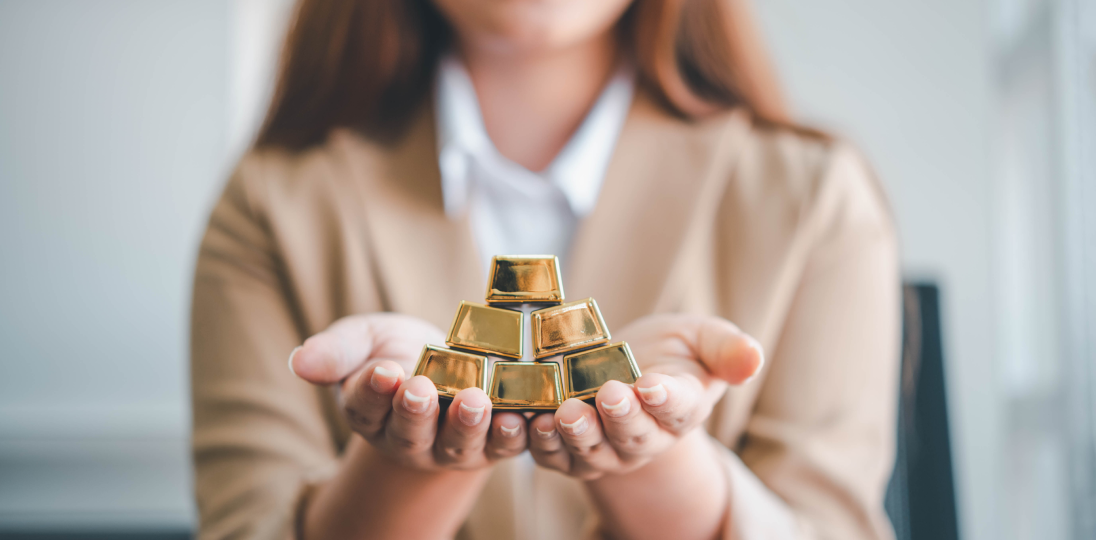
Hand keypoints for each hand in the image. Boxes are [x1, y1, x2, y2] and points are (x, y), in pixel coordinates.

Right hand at [289, 313, 527, 470]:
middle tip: (419, 387)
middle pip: (409, 433)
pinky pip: (504, 446)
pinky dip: (513, 434)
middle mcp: (409, 440)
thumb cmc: (396, 350)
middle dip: (415, 411)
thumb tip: (298, 360)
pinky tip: (521, 417)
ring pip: (457, 444)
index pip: (365, 407)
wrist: (450, 361)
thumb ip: (336, 351)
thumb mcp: (364, 339)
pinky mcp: (493, 444)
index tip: (381, 370)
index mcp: (370, 415)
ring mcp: (452, 446)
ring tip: (474, 399)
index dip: (372, 390)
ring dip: (467, 424)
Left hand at [527, 314, 762, 479]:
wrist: (629, 369)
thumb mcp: (704, 339)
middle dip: (620, 418)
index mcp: (681, 410)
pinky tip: (522, 421)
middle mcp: (644, 439)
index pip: (678, 409)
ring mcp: (604, 449)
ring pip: (590, 452)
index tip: (653, 385)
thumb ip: (727, 349)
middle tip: (609, 394)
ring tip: (564, 413)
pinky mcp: (566, 450)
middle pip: (633, 437)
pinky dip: (535, 442)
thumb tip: (755, 357)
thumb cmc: (673, 352)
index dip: (666, 399)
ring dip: (575, 435)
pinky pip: (550, 454)